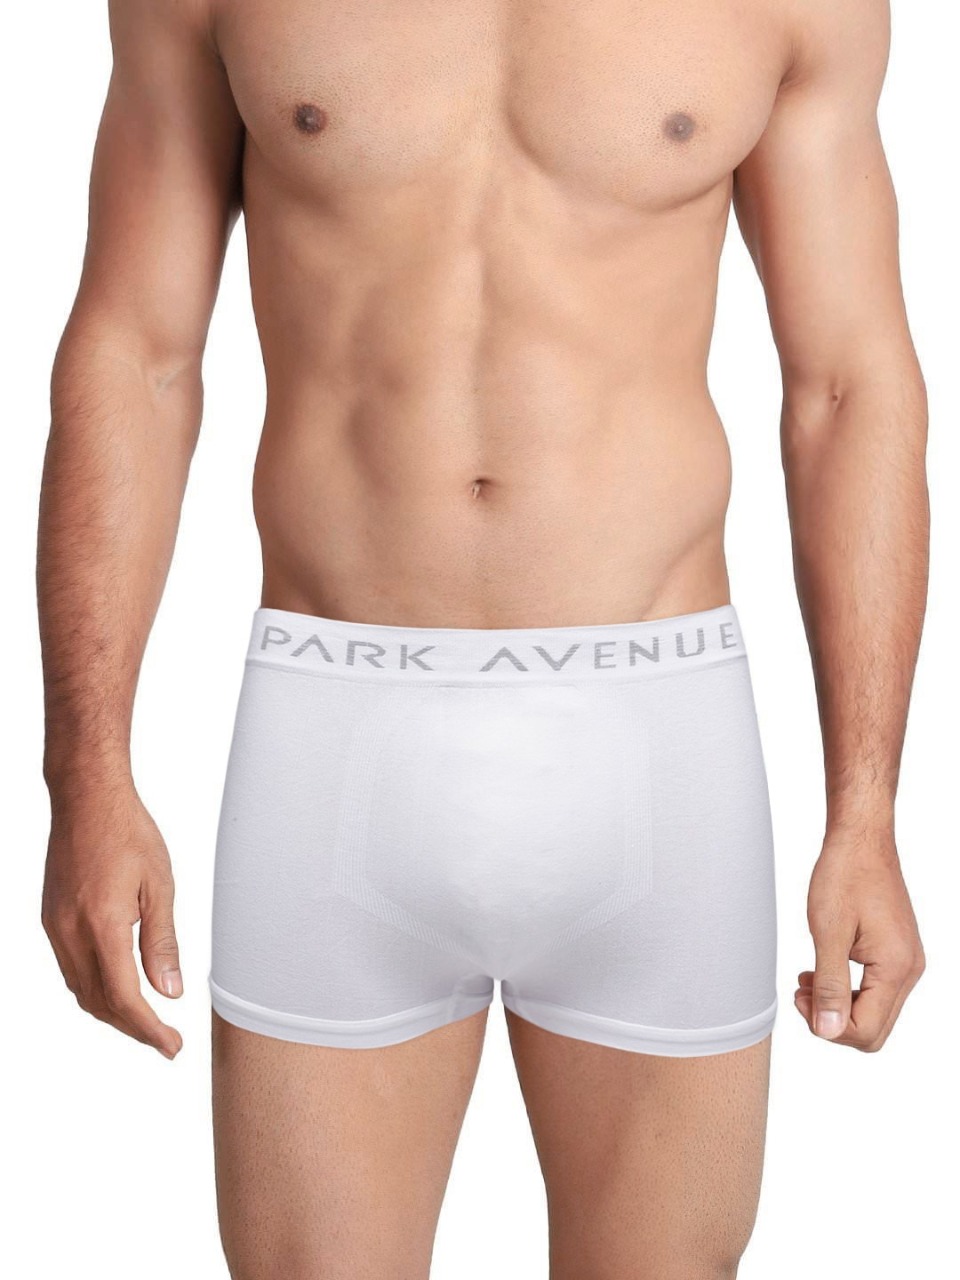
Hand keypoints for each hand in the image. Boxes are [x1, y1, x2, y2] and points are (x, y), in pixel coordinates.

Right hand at [41, 787, 182, 1058]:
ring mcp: (55, 927)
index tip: (171, 1045)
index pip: (125, 998)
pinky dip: (94, 987)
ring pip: (80, 990)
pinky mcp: (50, 919)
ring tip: (145, 1019)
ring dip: (111, 1011)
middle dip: (132, 1028)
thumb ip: (163, 943)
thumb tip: (169, 991)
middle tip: (164, 1039)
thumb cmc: (128, 833)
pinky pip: (70, 969)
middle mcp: (71, 932)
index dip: (149, 1030)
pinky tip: (116, 985)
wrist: (86, 799)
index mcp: (104, 925)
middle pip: (99, 1003)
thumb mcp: (160, 886)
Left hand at [795, 827, 924, 1050]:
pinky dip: (847, 988)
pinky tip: (820, 972)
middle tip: (802, 994)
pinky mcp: (897, 952)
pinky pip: (876, 989)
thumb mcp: (828, 933)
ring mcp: (906, 961)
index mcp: (895, 967)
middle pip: (874, 1028)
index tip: (801, 999)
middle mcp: (909, 969)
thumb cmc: (845, 875)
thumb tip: (827, 1031)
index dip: (829, 1026)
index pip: (867, 1030)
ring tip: (806, 981)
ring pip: (874, 1011)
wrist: (861, 840)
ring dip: (839, 1004)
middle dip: (834, 1020)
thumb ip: (829, 985)